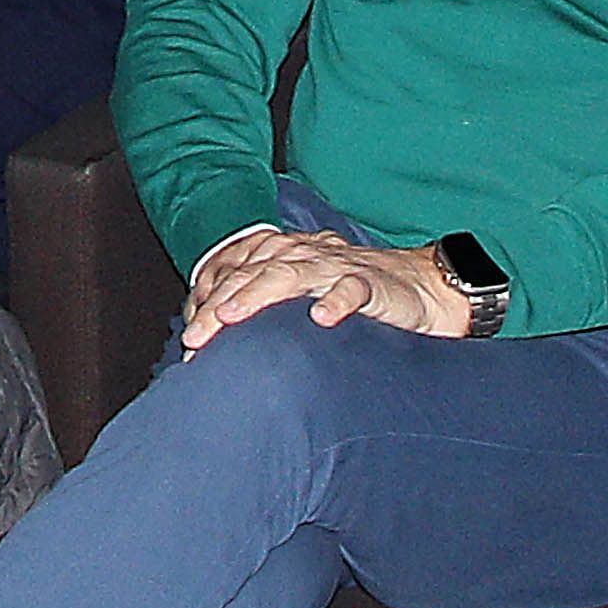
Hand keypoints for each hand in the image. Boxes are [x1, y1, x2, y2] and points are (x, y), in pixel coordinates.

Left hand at [176, 223, 479, 348]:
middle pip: (254, 276)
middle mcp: (305, 258)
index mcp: (285, 259)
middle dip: (220, 305)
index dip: (209, 307)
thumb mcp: (306, 303)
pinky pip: (351, 289)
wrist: (419, 288)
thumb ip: (270, 316)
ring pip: (291, 274)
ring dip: (258, 294)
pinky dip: (335, 300)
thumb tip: (225, 349)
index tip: (188, 341)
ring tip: (232, 315)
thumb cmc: (353, 298)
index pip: (238, 278)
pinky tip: (321, 318)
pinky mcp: (371, 283)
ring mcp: (337, 268)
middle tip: (195, 336)